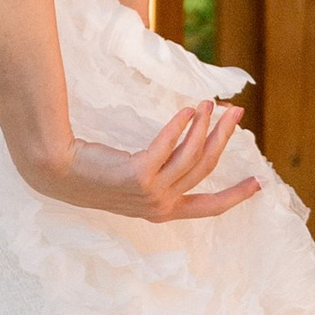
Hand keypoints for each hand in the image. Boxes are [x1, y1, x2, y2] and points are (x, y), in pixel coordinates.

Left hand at [14, 99, 259, 223]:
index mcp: (161, 212)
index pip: (208, 207)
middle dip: (225, 139)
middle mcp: (159, 207)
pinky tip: (187, 109)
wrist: (55, 169)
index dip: (236, 195)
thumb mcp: (133, 175)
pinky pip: (170, 146)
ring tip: (209, 103)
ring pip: (192, 156)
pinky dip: (182, 126)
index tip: (259, 182)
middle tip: (237, 114)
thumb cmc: (90, 170)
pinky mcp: (138, 176)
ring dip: (205, 126)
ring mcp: (149, 194)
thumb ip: (160, 168)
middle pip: (205, 169)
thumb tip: (184, 144)